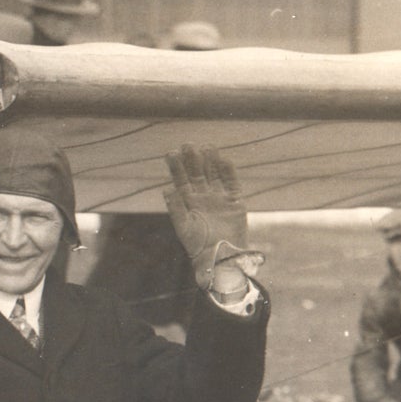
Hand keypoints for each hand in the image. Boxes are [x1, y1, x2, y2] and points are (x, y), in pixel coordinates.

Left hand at [164, 145, 261, 291]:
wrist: (221, 257)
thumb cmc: (198, 246)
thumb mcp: (183, 227)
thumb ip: (176, 209)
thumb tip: (166, 190)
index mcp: (188, 202)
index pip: (181, 180)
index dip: (177, 167)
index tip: (171, 153)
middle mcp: (203, 197)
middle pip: (197, 173)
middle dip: (192, 159)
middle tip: (188, 144)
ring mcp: (218, 198)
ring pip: (214, 174)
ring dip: (210, 161)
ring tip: (207, 146)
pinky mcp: (234, 201)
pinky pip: (231, 183)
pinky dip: (228, 172)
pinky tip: (224, 160)